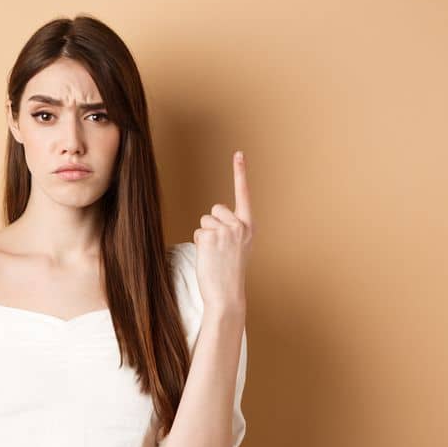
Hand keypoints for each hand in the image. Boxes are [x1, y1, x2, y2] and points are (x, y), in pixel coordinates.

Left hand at [194, 151, 254, 313]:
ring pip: (204, 221)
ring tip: (215, 254)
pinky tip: (209, 257)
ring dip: (205, 236)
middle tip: (219, 247)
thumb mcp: (240, 246)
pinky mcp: (210, 237)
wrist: (227, 293)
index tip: (238, 153)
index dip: (240, 173)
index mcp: (249, 226)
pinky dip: (199, 244)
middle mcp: (240, 225)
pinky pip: (198, 232)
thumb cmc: (230, 271)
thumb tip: (216, 217)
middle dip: (212, 224)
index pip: (243, 195)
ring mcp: (225, 231)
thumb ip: (233, 229)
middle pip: (215, 209)